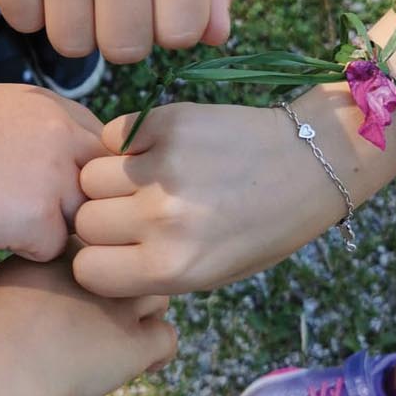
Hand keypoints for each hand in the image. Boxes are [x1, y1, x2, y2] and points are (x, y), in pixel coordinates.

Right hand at [0, 85, 102, 260]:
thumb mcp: (5, 108)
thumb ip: (50, 129)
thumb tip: (83, 161)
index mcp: (59, 109)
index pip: (105, 151)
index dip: (82, 173)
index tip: (52, 184)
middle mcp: (66, 137)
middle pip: (102, 188)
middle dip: (78, 202)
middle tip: (36, 209)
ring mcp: (55, 177)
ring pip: (82, 220)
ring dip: (52, 226)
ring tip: (8, 216)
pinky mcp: (38, 218)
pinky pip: (53, 249)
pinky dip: (26, 249)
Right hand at [0, 253, 174, 395]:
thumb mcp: (5, 278)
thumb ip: (34, 269)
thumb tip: (45, 282)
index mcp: (70, 249)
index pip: (106, 246)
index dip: (102, 268)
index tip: (90, 291)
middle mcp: (103, 270)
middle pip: (136, 264)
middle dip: (130, 286)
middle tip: (114, 312)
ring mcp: (122, 306)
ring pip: (158, 297)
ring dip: (148, 314)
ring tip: (129, 336)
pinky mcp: (135, 344)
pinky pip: (167, 340)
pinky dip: (158, 354)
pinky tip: (143, 364)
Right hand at [72, 100, 347, 296]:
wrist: (311, 163)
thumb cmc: (264, 227)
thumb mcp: (211, 273)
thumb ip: (149, 269)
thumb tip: (94, 253)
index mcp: (172, 267)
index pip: (87, 269)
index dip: (99, 259)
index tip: (117, 250)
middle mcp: (160, 219)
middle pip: (84, 220)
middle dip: (103, 218)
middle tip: (137, 211)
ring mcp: (161, 167)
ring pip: (90, 175)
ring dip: (110, 179)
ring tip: (147, 178)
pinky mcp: (166, 122)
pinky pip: (112, 134)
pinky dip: (126, 142)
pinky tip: (156, 150)